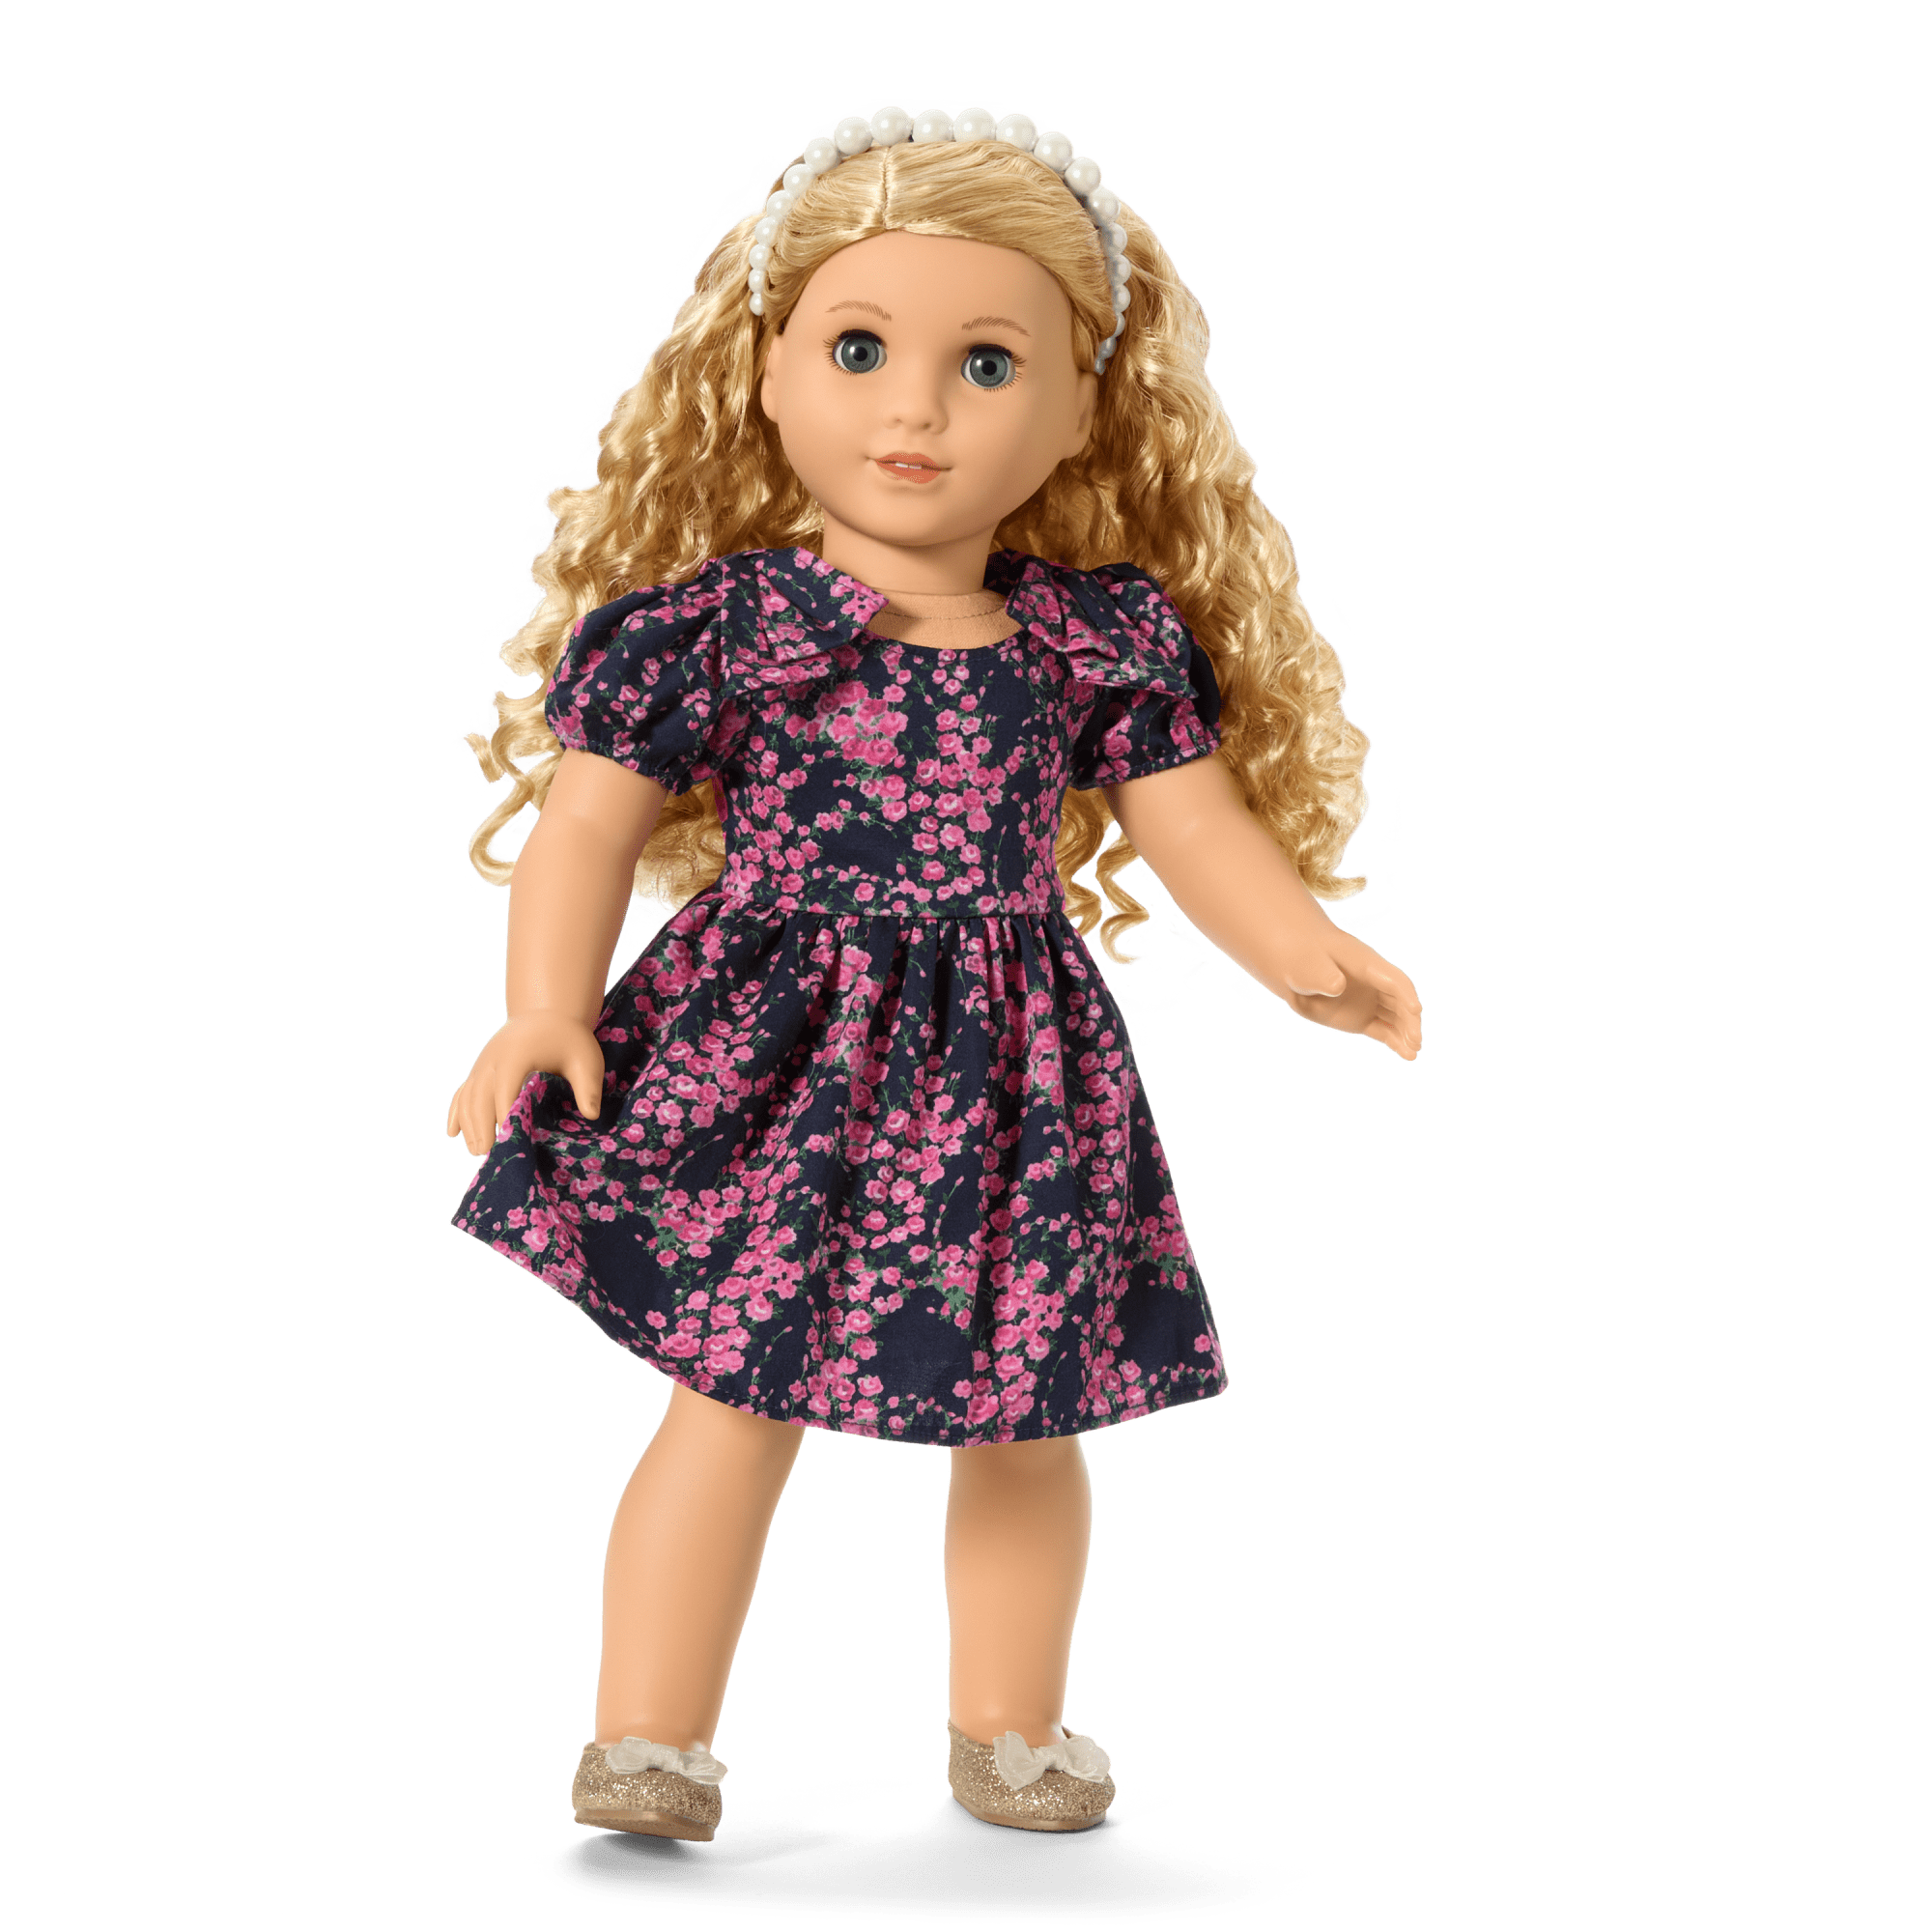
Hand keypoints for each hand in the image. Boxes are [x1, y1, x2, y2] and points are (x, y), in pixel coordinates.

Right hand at [445, 1010, 607, 1156]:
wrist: (547, 1013)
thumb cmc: (568, 1039)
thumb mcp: (585, 1059)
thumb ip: (588, 1087)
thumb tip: (591, 1115)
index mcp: (517, 1054)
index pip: (506, 1087)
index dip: (504, 1113)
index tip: (508, 1138)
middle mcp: (493, 1058)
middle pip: (480, 1095)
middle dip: (481, 1125)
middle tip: (487, 1153)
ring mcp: (483, 1064)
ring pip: (467, 1096)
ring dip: (469, 1124)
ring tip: (477, 1151)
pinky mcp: (479, 1070)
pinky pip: (462, 1092)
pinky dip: (456, 1113)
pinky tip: (453, 1134)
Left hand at [1278, 922, 1423, 1060]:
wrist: (1294, 968)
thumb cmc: (1302, 960)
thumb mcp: (1308, 966)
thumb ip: (1323, 976)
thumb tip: (1337, 986)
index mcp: (1366, 965)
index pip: (1393, 980)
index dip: (1405, 994)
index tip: (1414, 1010)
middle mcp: (1375, 984)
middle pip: (1400, 1001)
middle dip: (1409, 1020)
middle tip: (1415, 1040)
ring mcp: (1370, 1002)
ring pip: (1395, 1018)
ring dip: (1405, 1034)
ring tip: (1413, 1053)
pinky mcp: (1362, 1019)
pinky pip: (1383, 1030)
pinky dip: (1395, 1042)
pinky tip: (1407, 1055)